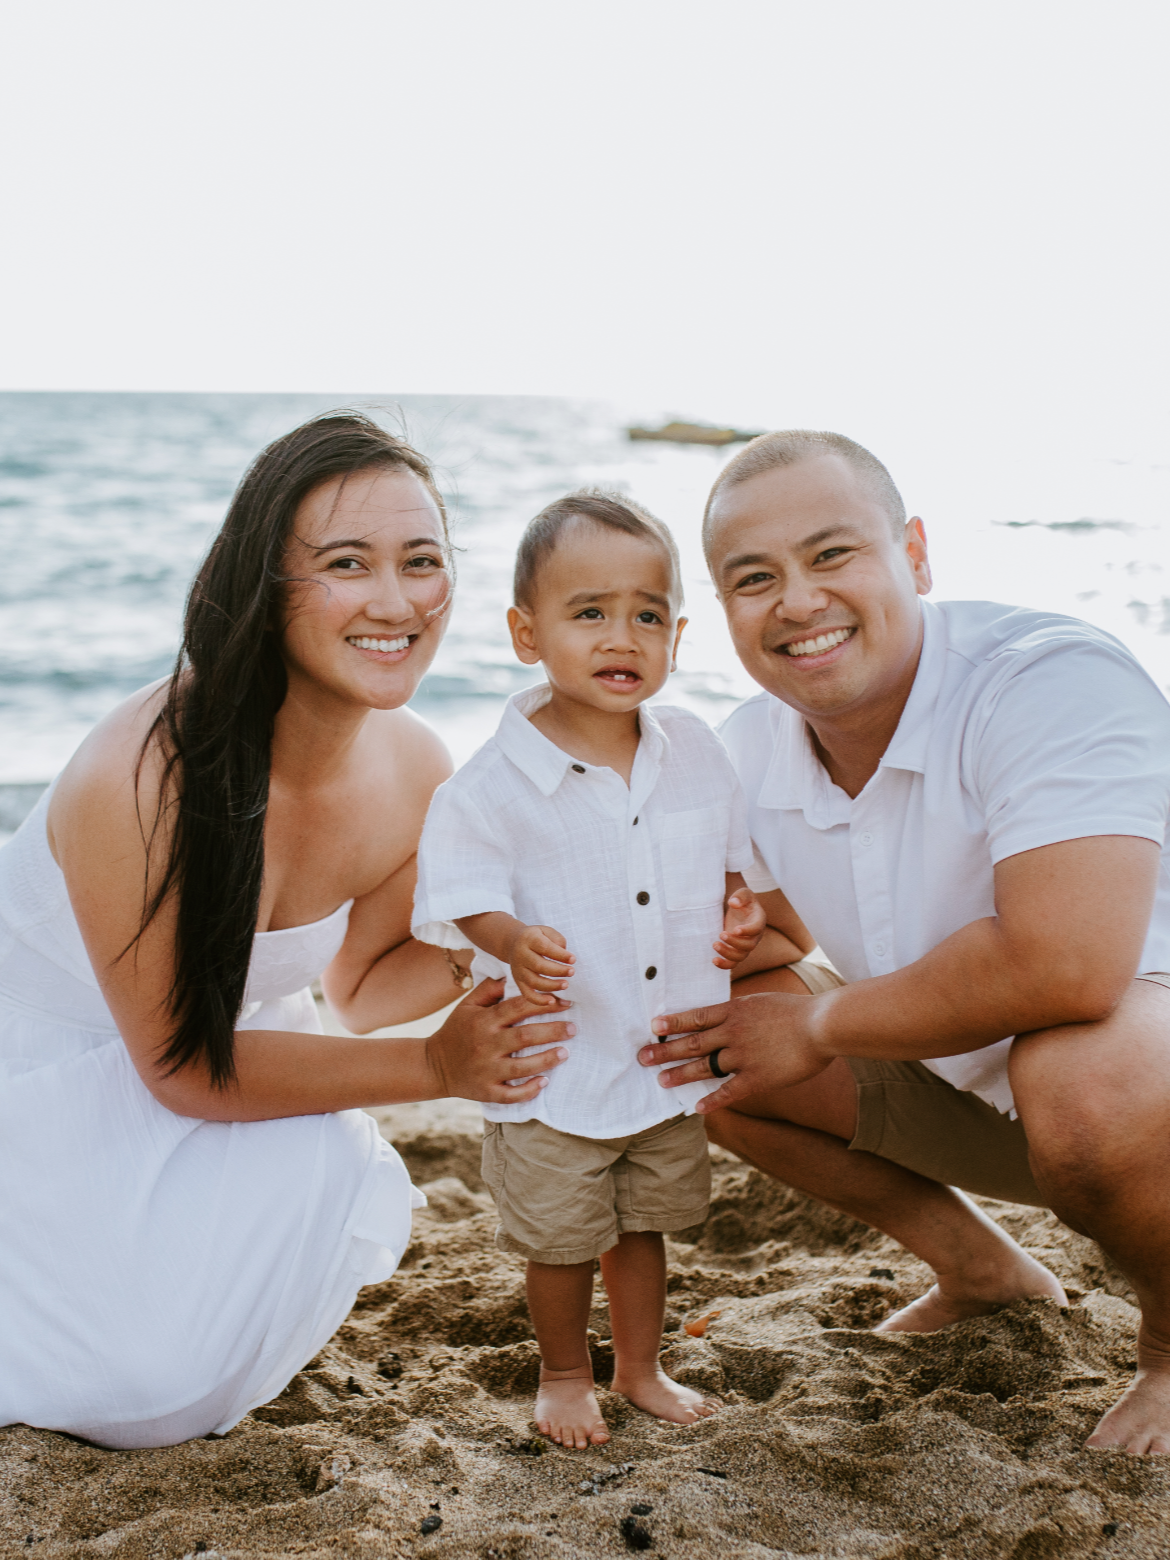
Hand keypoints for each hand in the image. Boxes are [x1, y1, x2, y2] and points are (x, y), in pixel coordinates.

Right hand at [426, 977, 574, 1103]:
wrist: (432, 1066)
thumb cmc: (455, 1032)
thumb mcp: (466, 1006)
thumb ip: (489, 990)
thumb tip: (513, 975)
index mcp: (484, 1021)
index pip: (517, 1008)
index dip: (543, 1004)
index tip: (564, 1002)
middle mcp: (486, 1045)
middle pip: (525, 1036)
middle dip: (552, 1031)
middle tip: (574, 1027)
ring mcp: (486, 1070)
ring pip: (522, 1066)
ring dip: (547, 1059)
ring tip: (565, 1052)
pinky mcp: (486, 1091)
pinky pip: (511, 1093)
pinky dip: (528, 1090)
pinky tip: (544, 1082)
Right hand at [510, 923, 574, 1006]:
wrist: (513, 943)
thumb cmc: (536, 937)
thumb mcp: (546, 931)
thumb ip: (557, 940)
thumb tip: (565, 954)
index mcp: (529, 939)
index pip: (544, 947)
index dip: (559, 954)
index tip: (573, 959)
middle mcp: (521, 955)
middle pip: (538, 965)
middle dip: (557, 970)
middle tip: (572, 972)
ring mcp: (518, 970)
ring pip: (533, 981)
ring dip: (551, 985)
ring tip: (566, 985)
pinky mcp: (518, 981)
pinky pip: (527, 994)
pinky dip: (538, 1000)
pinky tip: (552, 1001)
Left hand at [637, 991, 831, 1112]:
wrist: (823, 1024)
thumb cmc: (798, 1011)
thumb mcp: (763, 1002)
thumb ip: (742, 1011)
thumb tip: (727, 1014)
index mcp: (735, 1011)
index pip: (696, 1017)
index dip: (673, 1023)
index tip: (653, 1026)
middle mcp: (733, 1033)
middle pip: (692, 1043)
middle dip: (665, 1051)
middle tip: (643, 1057)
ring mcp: (744, 1056)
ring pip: (704, 1067)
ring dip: (680, 1074)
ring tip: (661, 1081)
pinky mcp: (758, 1077)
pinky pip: (729, 1091)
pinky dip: (712, 1100)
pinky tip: (697, 1107)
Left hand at [712, 887, 766, 968]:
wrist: (738, 907)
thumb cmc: (742, 899)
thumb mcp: (743, 892)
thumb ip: (740, 896)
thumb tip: (733, 903)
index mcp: (758, 920)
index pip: (757, 929)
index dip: (747, 931)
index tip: (735, 929)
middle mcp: (754, 936)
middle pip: (749, 946)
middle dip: (735, 943)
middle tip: (721, 934)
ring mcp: (745, 945)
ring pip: (740, 957)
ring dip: (727, 954)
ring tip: (714, 944)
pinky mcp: (736, 950)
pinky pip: (733, 963)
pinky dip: (724, 964)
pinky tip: (714, 960)